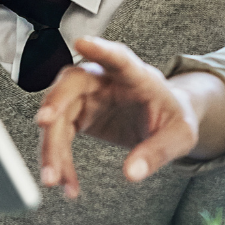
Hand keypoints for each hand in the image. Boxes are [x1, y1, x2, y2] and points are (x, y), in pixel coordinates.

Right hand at [35, 37, 204, 198]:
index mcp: (136, 75)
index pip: (118, 58)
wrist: (164, 122)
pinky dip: (58, 160)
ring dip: (51, 147)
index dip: (101, 49)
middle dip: (56, 100)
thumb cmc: (173, 118)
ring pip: (58, 114)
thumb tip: (133, 173)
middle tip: (44, 123)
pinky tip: (64, 182)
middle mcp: (105, 80)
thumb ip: (159, 151)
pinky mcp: (78, 116)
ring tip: (55, 179)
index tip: (82, 42)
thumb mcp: (180, 136)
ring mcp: (88, 96)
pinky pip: (59, 136)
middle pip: (74, 82)